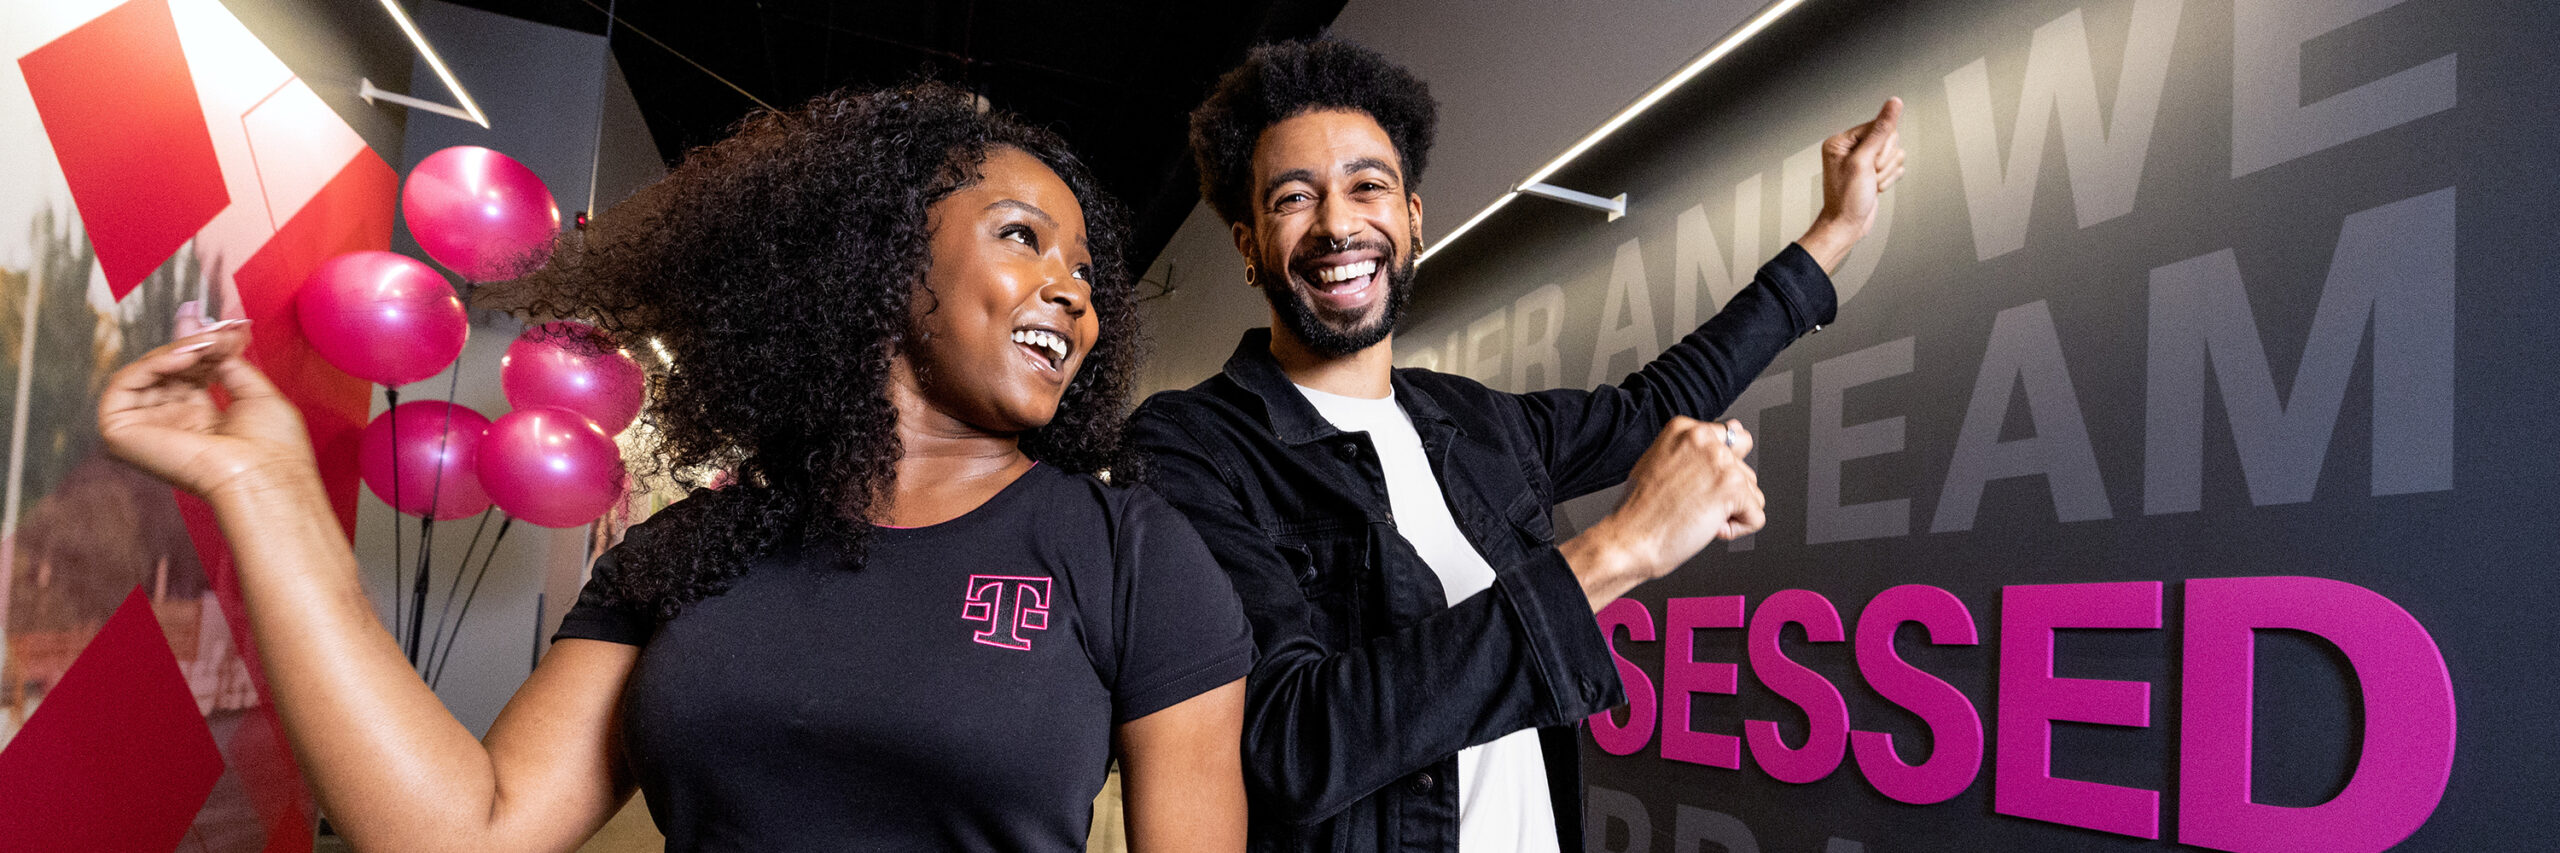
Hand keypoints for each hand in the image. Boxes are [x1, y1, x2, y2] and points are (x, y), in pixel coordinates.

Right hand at [98, 320, 319, 500]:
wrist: (264, 474)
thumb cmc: (272, 447)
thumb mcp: (256, 392)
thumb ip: (227, 362)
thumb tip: (209, 332)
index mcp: (200, 420)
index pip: (185, 372)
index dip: (196, 345)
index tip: (215, 325)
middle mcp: (171, 424)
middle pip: (164, 369)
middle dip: (189, 343)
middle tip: (214, 332)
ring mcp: (147, 429)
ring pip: (143, 373)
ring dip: (174, 350)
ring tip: (204, 346)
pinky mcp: (123, 433)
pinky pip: (123, 384)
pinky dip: (151, 363)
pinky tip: (184, 356)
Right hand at [1564, 417, 1765, 608]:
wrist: (1629, 540)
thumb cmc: (1640, 511)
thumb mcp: (1661, 461)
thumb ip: (1698, 448)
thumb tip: (1738, 429)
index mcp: (1685, 428)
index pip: (1729, 443)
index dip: (1713, 474)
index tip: (1690, 486)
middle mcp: (1704, 438)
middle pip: (1743, 470)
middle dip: (1724, 494)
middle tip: (1690, 503)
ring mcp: (1720, 461)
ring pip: (1752, 494)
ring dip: (1730, 512)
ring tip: (1695, 514)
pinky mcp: (1732, 488)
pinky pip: (1756, 517)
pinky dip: (1736, 531)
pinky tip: (1707, 527)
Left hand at [1799, 97, 1907, 272]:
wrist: (1847, 225)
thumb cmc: (1847, 198)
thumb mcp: (1863, 161)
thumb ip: (1881, 129)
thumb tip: (1893, 103)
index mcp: (1841, 140)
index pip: (1877, 126)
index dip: (1880, 147)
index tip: (1870, 164)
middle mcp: (1852, 147)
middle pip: (1888, 138)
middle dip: (1883, 161)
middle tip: (1869, 176)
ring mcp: (1864, 159)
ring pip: (1894, 152)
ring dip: (1886, 172)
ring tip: (1871, 184)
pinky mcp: (1874, 170)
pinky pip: (1895, 165)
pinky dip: (1889, 178)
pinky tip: (1875, 188)